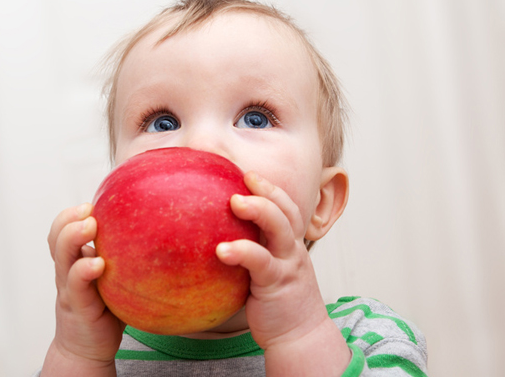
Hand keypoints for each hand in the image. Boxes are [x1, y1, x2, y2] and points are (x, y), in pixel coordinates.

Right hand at [42, 204, 123, 375]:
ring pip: (62, 258)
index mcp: (74, 261)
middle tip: (89, 209)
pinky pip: (76, 286)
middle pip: (57, 239)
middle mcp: (67, 272)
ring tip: (90, 225)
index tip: (93, 202)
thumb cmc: (105, 310)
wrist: (87, 349)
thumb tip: (157, 229)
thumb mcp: (112, 278)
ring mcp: (69, 289)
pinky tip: (98, 264)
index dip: (71, 214)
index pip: (62, 231)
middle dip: (69, 219)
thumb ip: (121, 256)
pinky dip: (83, 271)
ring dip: (73, 238)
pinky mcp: (78, 307)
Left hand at [216, 172, 349, 374]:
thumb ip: (250, 253)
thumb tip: (212, 239)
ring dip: (259, 210)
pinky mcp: (277, 284)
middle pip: (286, 210)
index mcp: (288, 245)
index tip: (249, 174)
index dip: (270, 188)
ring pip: (280, 228)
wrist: (299, 337)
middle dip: (268, 189)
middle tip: (245, 175)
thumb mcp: (266, 271)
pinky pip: (261, 262)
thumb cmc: (276, 303)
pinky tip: (222, 249)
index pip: (285, 208)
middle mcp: (292, 249)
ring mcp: (288, 264)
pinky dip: (242, 251)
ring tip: (235, 201)